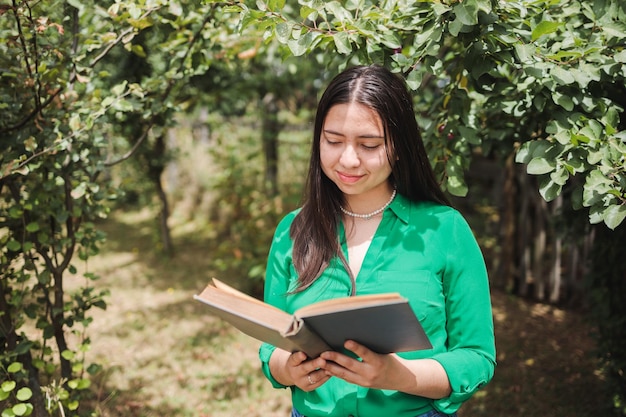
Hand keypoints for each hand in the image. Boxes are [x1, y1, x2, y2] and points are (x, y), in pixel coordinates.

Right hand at [270, 349, 329, 391]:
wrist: (292, 373)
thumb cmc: (299, 358)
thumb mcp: (297, 352)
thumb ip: (303, 347)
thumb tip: (312, 332)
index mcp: (291, 363)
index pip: (294, 359)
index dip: (298, 357)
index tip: (303, 354)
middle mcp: (295, 374)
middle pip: (305, 369)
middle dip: (314, 364)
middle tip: (322, 359)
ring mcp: (302, 382)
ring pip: (315, 377)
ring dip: (324, 370)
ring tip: (332, 364)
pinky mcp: (309, 388)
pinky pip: (320, 382)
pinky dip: (327, 376)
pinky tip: (334, 369)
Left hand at [320, 340, 450, 397]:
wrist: (401, 379)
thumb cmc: (392, 359)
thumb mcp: (386, 350)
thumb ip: (372, 344)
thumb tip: (358, 328)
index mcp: (378, 362)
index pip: (366, 354)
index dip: (356, 348)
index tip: (346, 341)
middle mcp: (371, 373)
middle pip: (350, 365)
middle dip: (335, 358)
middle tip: (323, 352)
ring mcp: (365, 381)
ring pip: (344, 374)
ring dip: (331, 367)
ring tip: (320, 361)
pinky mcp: (361, 385)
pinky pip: (346, 379)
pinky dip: (336, 373)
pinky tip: (326, 367)